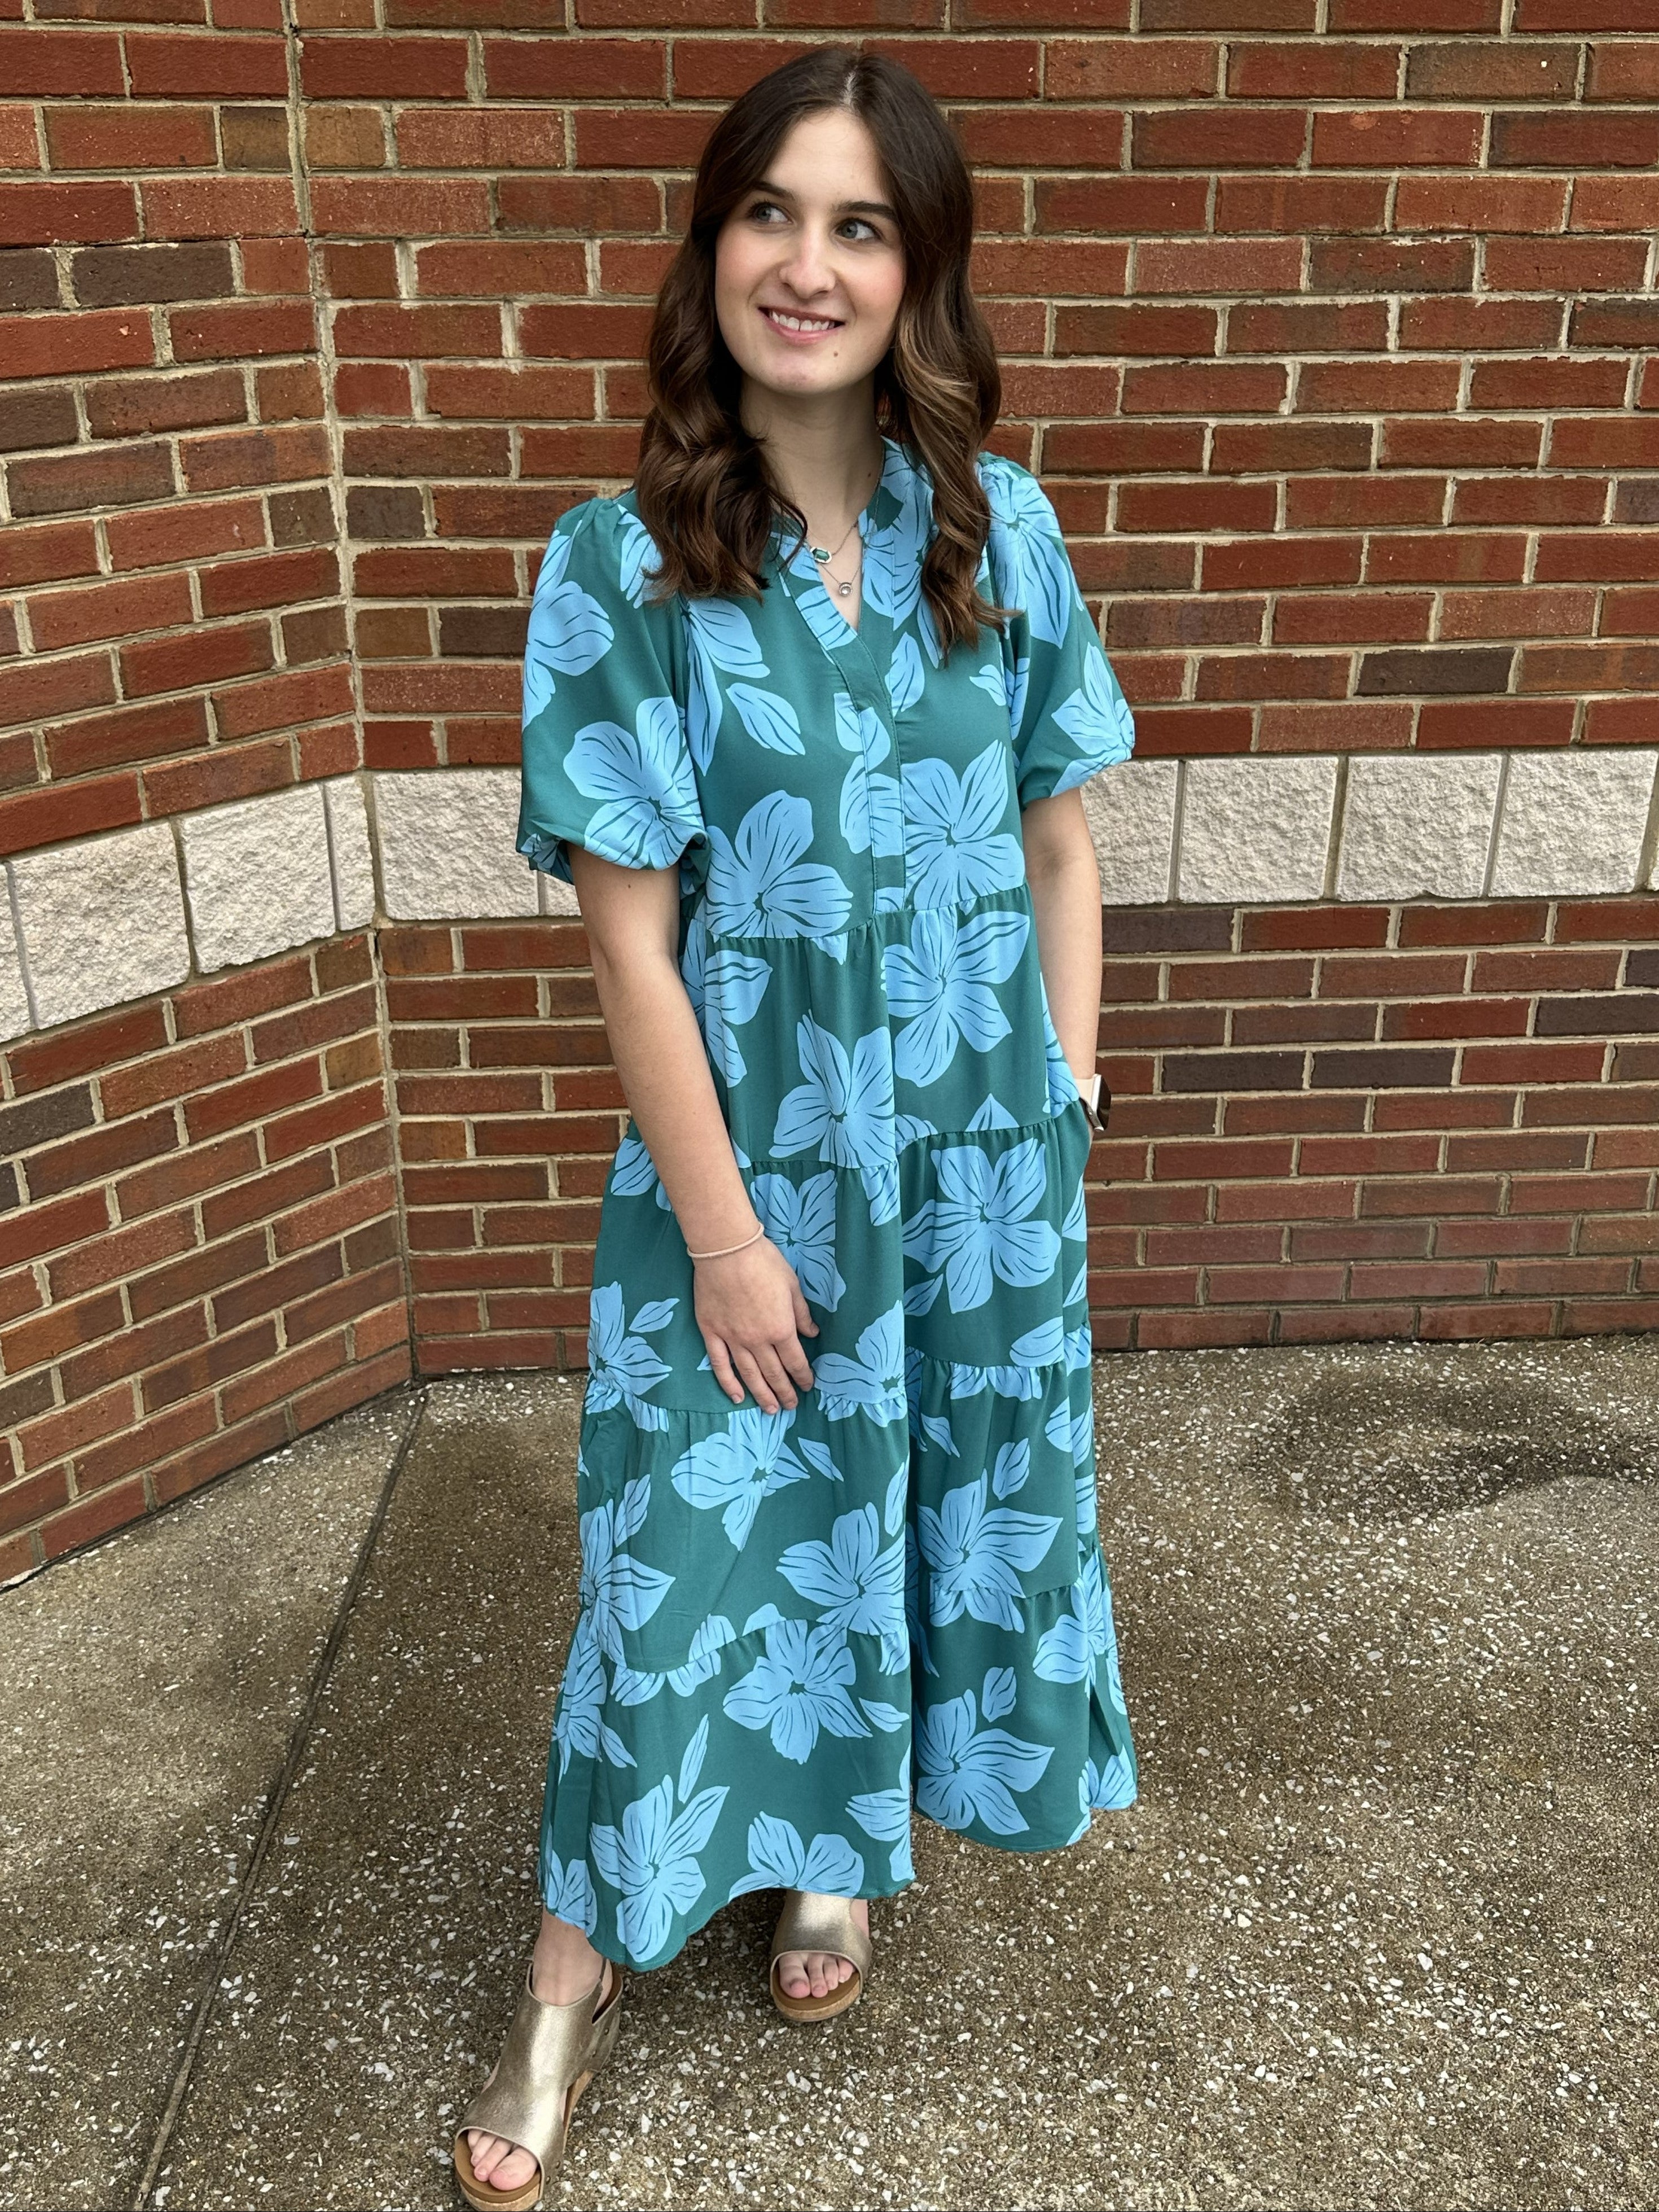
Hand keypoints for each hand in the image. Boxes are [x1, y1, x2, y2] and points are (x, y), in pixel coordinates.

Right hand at [693, 1236, 818, 1413]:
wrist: (726, 1250)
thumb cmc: (764, 1262)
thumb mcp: (792, 1285)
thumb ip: (802, 1314)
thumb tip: (813, 1334)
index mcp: (781, 1328)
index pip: (795, 1361)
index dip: (803, 1377)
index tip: (808, 1386)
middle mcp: (757, 1340)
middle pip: (773, 1373)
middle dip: (784, 1392)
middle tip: (790, 1406)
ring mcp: (732, 1339)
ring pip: (748, 1375)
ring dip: (761, 1394)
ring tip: (770, 1410)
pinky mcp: (711, 1332)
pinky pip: (720, 1364)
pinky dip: (728, 1383)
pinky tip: (736, 1397)